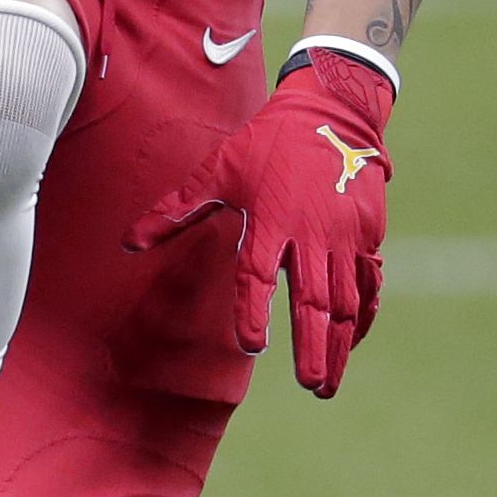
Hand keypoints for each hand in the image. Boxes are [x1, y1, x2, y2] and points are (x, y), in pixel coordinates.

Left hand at [126, 53, 392, 397]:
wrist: (332, 110)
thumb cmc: (266, 143)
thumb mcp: (217, 169)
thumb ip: (174, 211)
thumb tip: (127, 245)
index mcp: (269, 219)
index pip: (258, 275)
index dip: (253, 311)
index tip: (251, 345)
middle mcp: (310, 233)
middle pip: (313, 300)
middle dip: (313, 347)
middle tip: (310, 385)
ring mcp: (344, 236)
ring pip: (344, 302)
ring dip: (338, 345)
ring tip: (326, 383)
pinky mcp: (367, 234)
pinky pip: (368, 285)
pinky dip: (362, 318)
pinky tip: (351, 344)